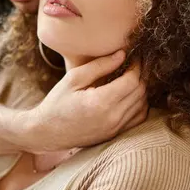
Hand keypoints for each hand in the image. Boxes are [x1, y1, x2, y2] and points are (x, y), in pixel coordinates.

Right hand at [23, 50, 147, 152]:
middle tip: (134, 64)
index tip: (133, 56)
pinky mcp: (115, 134)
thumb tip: (122, 55)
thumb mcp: (73, 79)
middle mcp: (112, 118)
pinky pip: (138, 118)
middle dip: (141, 75)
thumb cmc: (57, 103)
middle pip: (140, 92)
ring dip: (141, 89)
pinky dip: (140, 105)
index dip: (136, 66)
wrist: (47, 132)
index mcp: (101, 102)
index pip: (131, 81)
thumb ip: (99, 66)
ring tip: (131, 77)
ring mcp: (115, 128)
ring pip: (142, 105)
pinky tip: (130, 95)